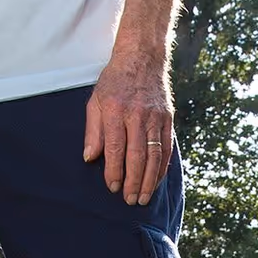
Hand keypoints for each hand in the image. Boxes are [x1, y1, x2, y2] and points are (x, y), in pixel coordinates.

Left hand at [85, 54, 174, 204]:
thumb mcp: (95, 100)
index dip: (114, 170)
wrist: (142, 57)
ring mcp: (155, 116)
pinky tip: (156, 181)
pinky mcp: (167, 118)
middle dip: (133, 181)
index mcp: (115, 109)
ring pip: (154, 154)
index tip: (113, 187)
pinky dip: (162, 167)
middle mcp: (137, 114)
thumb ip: (93, 131)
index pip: (115, 147)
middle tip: (129, 200)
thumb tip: (90, 157)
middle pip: (137, 155)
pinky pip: (166, 147)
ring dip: (149, 179)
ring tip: (143, 197)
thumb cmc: (115, 81)